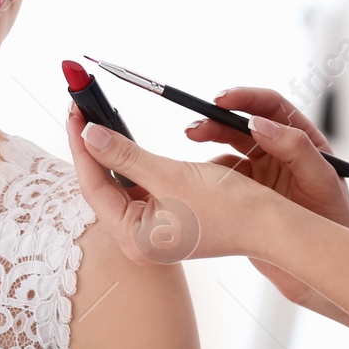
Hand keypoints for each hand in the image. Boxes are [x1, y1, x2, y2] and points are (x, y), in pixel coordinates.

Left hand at [64, 102, 277, 264]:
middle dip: (91, 145)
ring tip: (95, 117)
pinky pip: (138, 185)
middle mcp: (137, 239)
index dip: (81, 146)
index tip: (75, 113)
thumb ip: (125, 155)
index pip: (93, 186)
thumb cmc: (229, 207)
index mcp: (133, 238)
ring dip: (109, 150)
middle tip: (80, 109)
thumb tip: (88, 133)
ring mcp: (151, 230)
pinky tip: (120, 139)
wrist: (273, 225)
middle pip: (101, 185)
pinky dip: (129, 161)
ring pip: (118, 183)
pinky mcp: (166, 218)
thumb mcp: (170, 174)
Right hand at [182, 87, 348, 314]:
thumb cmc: (333, 222)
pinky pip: (221, 174)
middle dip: (218, 118)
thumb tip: (259, 124)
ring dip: (209, 137)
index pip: (272, 108)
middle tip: (196, 125)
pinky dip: (206, 169)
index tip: (222, 100)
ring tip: (191, 137)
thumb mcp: (321, 181)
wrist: (321, 265)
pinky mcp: (245, 192)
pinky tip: (197, 173)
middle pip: (243, 123)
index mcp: (302, 140)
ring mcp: (261, 171)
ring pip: (229, 145)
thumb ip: (296, 148)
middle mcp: (280, 150)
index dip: (246, 99)